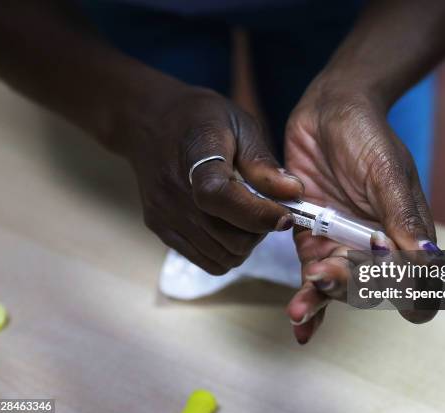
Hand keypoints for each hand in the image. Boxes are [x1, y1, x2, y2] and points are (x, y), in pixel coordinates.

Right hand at [123, 85, 303, 273]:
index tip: (285, 216)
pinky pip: (206, 261)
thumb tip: (294, 193)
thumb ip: (263, 161)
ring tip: (247, 215)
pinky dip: (227, 251)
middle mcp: (173, 191)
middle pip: (229, 238)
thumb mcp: (239, 124)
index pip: (220, 198)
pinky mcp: (159, 228)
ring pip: (222, 256)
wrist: (150, 121)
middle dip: (260, 230)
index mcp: (195, 156)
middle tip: (267, 209)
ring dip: (245, 243)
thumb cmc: (201, 119)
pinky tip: (229, 225)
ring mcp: (164, 213)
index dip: (257, 214)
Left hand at [284, 80, 439, 343]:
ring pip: (337, 288)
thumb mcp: (388, 172)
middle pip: (371, 289)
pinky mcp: (312, 241)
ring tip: (300, 307)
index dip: (411, 295)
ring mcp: (342, 246)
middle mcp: (376, 247)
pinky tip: (299, 322)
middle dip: (349, 289)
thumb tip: (428, 262)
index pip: (418, 282)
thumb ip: (403, 218)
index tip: (394, 290)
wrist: (329, 112)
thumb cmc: (368, 136)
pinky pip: (310, 278)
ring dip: (321, 300)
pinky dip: (308, 303)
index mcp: (407, 234)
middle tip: (326, 273)